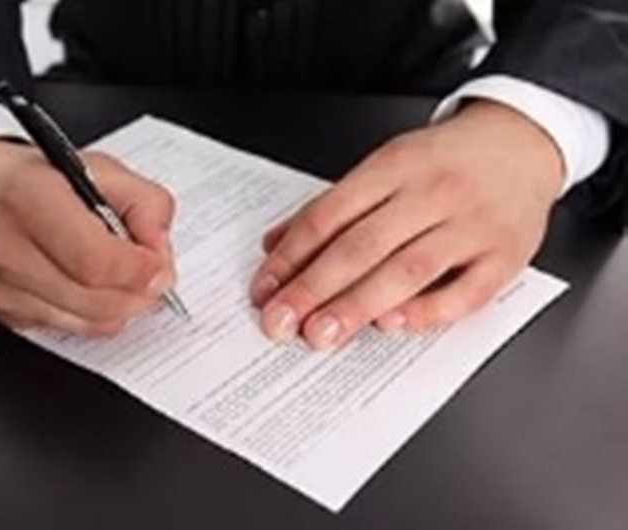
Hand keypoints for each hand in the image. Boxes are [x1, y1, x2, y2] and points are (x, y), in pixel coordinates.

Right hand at [0, 140, 176, 335]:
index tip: (158, 263)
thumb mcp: (93, 165)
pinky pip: (66, 330)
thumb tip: (159, 250)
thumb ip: (143, 202)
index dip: (142, 270)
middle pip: (100, 303)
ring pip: (88, 324)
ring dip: (118, 305)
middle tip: (149, 272)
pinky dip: (90, 312)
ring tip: (118, 274)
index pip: (99, 263)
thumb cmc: (21, 175)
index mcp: (28, 200)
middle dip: (140, 292)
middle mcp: (5, 250)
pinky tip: (86, 284)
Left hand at [250, 100, 563, 350]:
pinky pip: (465, 293)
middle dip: (314, 289)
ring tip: (321, 333)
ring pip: (408, 270)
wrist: (523, 142)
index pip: (330, 215)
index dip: (292, 256)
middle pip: (362, 246)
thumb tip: (276, 246)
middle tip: (280, 322)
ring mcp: (472, 226)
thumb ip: (333, 207)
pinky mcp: (505, 256)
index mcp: (395, 167)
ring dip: (357, 305)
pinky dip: (426, 313)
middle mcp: (432, 193)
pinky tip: (390, 326)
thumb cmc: (447, 160)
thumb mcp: (386, 165)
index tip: (264, 288)